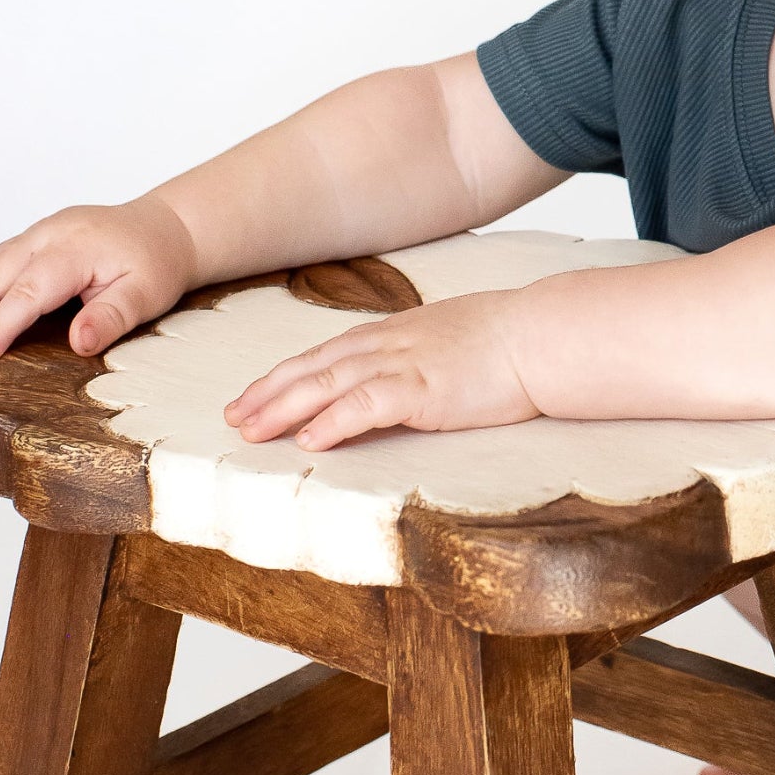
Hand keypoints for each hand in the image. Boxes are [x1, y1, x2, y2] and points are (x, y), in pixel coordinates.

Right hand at [0, 195, 197, 364]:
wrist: (165, 228)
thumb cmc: (157, 262)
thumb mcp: (149, 293)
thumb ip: (113, 316)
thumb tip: (80, 341)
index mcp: (76, 249)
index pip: (29, 291)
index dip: (0, 324)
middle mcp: (49, 236)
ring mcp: (36, 235)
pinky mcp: (30, 240)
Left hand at [222, 288, 538, 448]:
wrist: (541, 335)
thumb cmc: (509, 340)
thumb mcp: (452, 340)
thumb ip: (420, 356)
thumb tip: (406, 378)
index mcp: (395, 334)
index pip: (326, 354)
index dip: (285, 375)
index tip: (254, 395)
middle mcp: (389, 344)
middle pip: (314, 367)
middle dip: (269, 392)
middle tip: (233, 416)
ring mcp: (404, 364)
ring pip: (328, 384)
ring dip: (284, 408)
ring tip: (251, 430)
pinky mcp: (423, 388)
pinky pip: (367, 404)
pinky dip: (333, 420)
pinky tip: (308, 439)